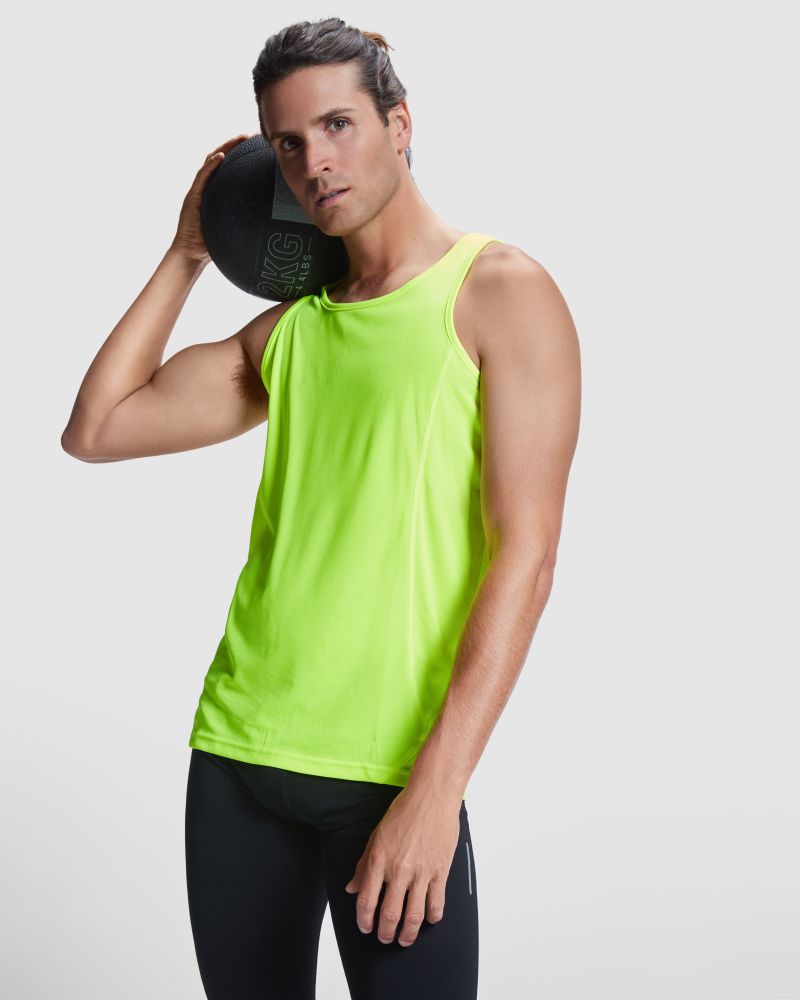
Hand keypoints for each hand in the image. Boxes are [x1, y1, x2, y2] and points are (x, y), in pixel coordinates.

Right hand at [170, 132, 258, 264]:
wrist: (191, 255)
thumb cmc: (212, 244)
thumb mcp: (234, 228)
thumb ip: (245, 219)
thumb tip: (273, 223)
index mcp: (216, 192)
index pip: (230, 168)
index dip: (242, 155)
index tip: (259, 146)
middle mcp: (206, 187)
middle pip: (222, 159)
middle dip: (236, 144)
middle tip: (254, 135)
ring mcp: (198, 190)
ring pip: (211, 162)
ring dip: (226, 147)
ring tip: (241, 138)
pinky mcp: (192, 197)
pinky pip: (202, 177)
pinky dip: (211, 165)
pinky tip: (221, 156)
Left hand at [344, 786, 460, 946]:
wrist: (432, 796)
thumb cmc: (404, 811)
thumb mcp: (376, 835)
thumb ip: (363, 864)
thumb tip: (351, 887)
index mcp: (379, 860)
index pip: (366, 900)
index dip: (363, 920)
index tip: (365, 927)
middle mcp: (398, 870)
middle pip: (389, 915)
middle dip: (385, 934)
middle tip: (385, 938)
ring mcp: (421, 872)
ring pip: (413, 916)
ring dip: (407, 934)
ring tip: (404, 939)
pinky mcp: (440, 871)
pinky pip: (436, 904)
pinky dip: (432, 917)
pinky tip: (428, 919)